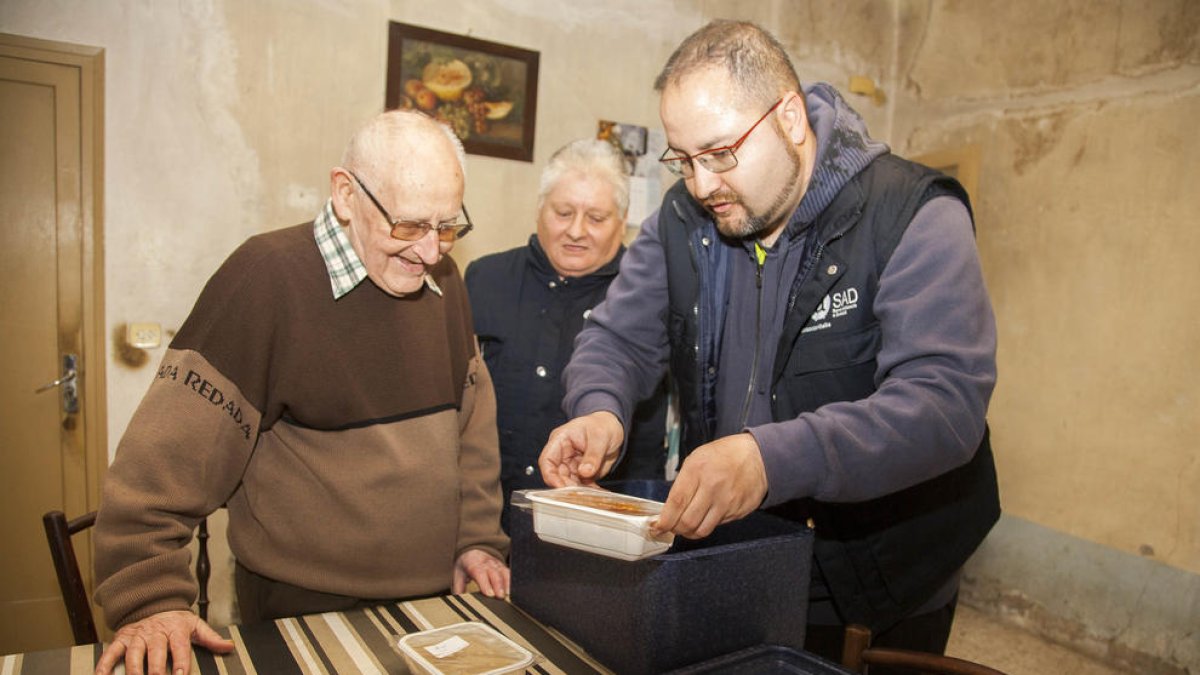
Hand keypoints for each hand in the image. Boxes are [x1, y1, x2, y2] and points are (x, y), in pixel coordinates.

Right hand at [94, 610, 233, 674]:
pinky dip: (104, 664)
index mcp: (176, 629)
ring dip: (134, 670)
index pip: (179, 648)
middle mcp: (155, 632)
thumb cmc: (175, 620)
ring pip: (134, 654)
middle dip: (156, 670)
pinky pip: (111, 652)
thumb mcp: (195, 625)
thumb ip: (211, 638)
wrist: (152, 602)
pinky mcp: (121, 639)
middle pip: (156, 653)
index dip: (181, 662)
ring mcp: (137, 636)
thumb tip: (229, 646)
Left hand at [452, 549, 509, 597]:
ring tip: (508, 595)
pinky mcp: (503, 567)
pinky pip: (509, 573)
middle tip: (500, 597)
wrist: (473, 551)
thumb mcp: (458, 574)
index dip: (485, 583)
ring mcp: (496, 564)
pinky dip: (512, 582)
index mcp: (474, 564)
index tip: (489, 594)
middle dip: (498, 585)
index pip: (479, 573)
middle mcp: (487, 563)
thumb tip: (458, 601)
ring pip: (503, 573)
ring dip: (507, 584)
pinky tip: (514, 591)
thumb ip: (458, 587)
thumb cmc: (466, 565)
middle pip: (494, 573)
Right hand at [538, 411, 624, 486]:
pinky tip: (598, 493)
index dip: (550, 476)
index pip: (547, 460)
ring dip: (579, 491)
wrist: (612, 427)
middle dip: (567, 486)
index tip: (560, 487)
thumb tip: (584, 472)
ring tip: (591, 495)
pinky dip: (589, 491)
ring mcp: (572, 464)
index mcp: (560, 440)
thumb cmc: (602, 424)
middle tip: (580, 494)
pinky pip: (582, 485)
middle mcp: (563, 454)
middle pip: (557, 475)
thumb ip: (592, 455)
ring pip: (569, 483)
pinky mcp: (582, 473)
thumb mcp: (600, 436)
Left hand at [652, 433, 768, 538]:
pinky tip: (706, 516)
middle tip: (671, 527)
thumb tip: (669, 509)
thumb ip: (683, 483)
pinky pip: (717, 526)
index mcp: (698, 470)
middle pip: (687, 522)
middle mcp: (712, 487)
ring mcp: (727, 501)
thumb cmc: (723, 455)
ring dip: (690, 533)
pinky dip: (707, 525)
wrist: (758, 457)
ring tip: (686, 527)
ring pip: (702, 530)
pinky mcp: (738, 511)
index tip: (656, 527)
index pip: (676, 503)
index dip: (664, 520)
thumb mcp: (697, 459)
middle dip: (675, 529)